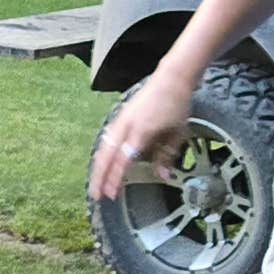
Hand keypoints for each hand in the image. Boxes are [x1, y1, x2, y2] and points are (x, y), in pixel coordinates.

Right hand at [89, 71, 195, 205]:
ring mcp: (120, 119)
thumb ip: (168, 155)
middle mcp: (126, 125)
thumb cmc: (176, 104)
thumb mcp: (178, 132)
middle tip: (95, 195)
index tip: (111, 194)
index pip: (123, 160)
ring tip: (95, 183)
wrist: (171, 78)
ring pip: (103, 147)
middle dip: (99, 177)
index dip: (115, 178)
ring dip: (98, 166)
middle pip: (105, 156)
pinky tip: (101, 163)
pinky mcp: (120, 116)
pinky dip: (102, 153)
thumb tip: (163, 176)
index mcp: (141, 131)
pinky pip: (106, 138)